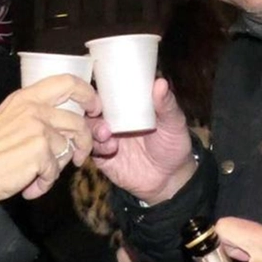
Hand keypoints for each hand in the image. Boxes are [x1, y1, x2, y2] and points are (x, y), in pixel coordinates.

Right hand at [0, 74, 97, 199]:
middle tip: (82, 155)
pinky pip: (56, 170)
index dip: (87, 94)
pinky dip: (45, 183)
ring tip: (39, 176)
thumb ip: (35, 116)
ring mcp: (38, 128)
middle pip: (78, 121)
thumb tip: (66, 128)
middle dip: (86, 141)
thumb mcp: (8, 119)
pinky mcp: (40, 150)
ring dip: (57, 168)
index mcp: (25, 97)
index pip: (67, 82)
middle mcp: (34, 108)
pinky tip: (30, 187)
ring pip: (68, 148)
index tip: (95, 108)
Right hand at [90, 78, 195, 204]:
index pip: (106, 91)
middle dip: (89, 109)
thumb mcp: (173, 122)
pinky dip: (97, 147)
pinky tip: (111, 148)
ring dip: (93, 128)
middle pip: (90, 109)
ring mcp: (106, 138)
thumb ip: (166, 105)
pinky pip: (91, 149)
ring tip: (106, 134)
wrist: (170, 178)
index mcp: (127, 106)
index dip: (97, 88)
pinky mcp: (102, 157)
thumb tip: (161, 83)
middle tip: (97, 112)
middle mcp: (113, 120)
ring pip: (87, 128)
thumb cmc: (173, 144)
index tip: (96, 87)